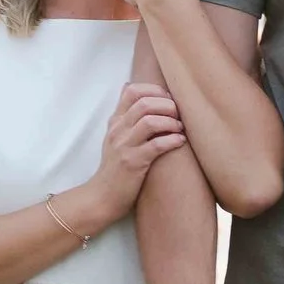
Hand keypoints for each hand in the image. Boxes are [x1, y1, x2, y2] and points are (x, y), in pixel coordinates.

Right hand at [84, 82, 186, 222]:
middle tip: (179, 114)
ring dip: (170, 122)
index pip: (132, 91)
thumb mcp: (114, 136)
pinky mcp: (133, 163)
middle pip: (144, 103)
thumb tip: (128, 86)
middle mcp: (118, 131)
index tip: (168, 100)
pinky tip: (180, 141)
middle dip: (167, 105)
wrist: (102, 197)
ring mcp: (124, 147)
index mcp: (115, 122)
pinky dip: (172, 140)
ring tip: (180, 128)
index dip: (154, 91)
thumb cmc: (115, 168)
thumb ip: (123, 114)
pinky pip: (156, 145)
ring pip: (150, 121)